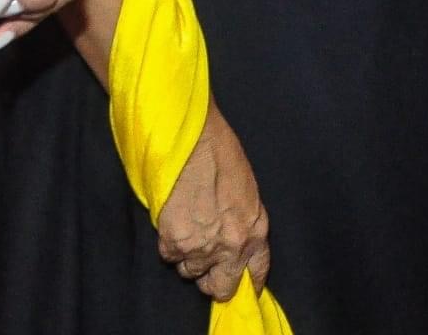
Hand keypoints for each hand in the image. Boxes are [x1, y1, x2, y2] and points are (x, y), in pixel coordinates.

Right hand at [157, 105, 269, 301]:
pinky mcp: (174, 243)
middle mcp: (232, 245)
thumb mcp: (246, 191)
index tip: (239, 283)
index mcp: (256, 229)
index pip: (256, 273)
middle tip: (206, 258)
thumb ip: (243, 222)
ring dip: (189, 255)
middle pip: (220, 288)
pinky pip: (170, 256)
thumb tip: (235, 242)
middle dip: (212, 278)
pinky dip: (170, 243)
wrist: (195, 140)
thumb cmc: (223, 156)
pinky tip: (175, 218)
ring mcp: (203, 247)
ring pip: (190, 272)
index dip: (245, 281)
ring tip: (190, 224)